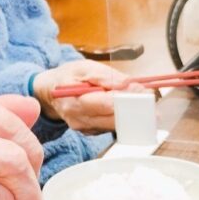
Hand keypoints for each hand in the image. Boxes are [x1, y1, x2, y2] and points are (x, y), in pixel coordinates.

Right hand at [31, 59, 145, 133]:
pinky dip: (120, 116)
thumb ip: (106, 76)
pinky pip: (111, 126)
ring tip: (139, 98)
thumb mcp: (84, 67)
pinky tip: (124, 106)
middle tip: (148, 96)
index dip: (128, 98)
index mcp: (75, 101)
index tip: (143, 91)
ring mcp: (86, 129)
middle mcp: (79, 119)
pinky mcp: (91, 132)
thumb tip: (129, 85)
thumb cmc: (68, 77)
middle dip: (134, 107)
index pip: (107, 104)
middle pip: (115, 119)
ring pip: (116, 125)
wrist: (50, 92)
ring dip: (130, 112)